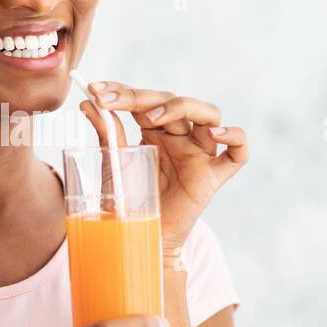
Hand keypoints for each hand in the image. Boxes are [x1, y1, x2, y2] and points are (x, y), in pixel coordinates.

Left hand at [78, 81, 247, 253]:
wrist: (134, 236)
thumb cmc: (126, 201)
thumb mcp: (113, 162)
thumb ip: (107, 132)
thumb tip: (88, 102)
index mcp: (156, 130)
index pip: (146, 99)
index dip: (123, 91)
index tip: (96, 91)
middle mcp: (180, 136)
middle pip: (172, 102)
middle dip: (140, 97)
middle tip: (111, 102)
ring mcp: (198, 154)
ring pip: (209, 114)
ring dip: (182, 107)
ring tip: (151, 118)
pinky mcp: (212, 177)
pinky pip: (238, 154)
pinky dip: (235, 138)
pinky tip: (216, 134)